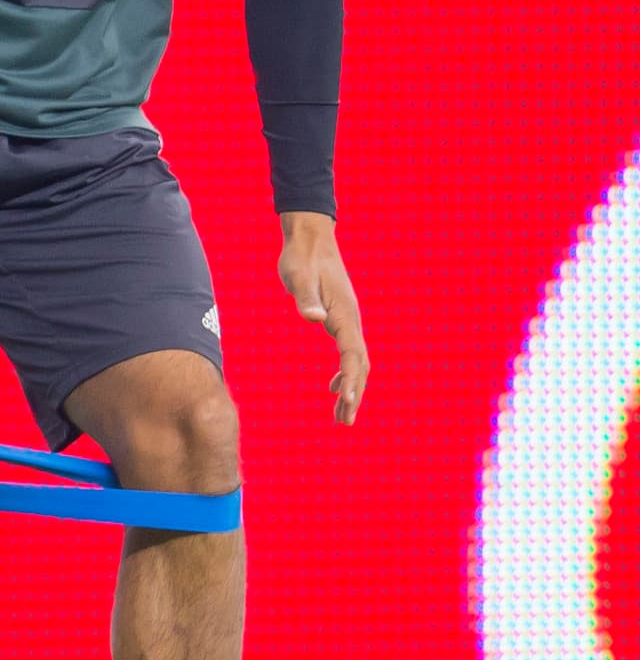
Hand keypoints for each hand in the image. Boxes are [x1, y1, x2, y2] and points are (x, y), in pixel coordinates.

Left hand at [277, 212, 368, 426]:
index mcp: (343, 313)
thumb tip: (313, 317)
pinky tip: (332, 388)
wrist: (309, 238)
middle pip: (359, 364)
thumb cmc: (301, 258)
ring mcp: (346, 319)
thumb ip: (306, 297)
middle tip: (344, 422)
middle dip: (354, 394)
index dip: (352, 380)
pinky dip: (343, 373)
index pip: (352, 354)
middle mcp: (350, 319)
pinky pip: (347, 352)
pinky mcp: (338, 317)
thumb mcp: (299, 276)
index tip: (347, 402)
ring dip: (350, 388)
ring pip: (355, 361)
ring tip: (341, 416)